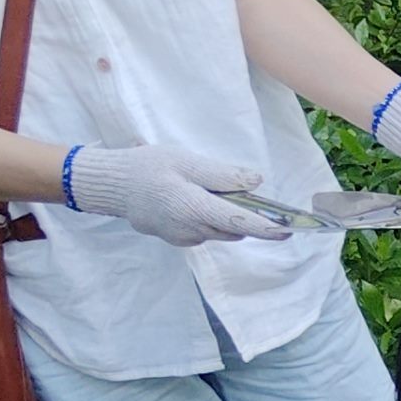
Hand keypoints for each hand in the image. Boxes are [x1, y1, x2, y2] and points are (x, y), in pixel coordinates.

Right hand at [63, 144, 288, 245]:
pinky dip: (207, 217)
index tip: (289, 231)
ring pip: (220, 230)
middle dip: (246, 215)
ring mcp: (184, 238)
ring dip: (224, 215)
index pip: (241, 222)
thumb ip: (222, 175)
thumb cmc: (147, 167)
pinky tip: (189, 198)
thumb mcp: (186, 162)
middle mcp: (193, 230)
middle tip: (244, 192)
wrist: (112, 186)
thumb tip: (256, 181)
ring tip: (207, 189)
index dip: (267, 228)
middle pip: (234, 227)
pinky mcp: (177, 239)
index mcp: (196, 208)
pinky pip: (203, 230)